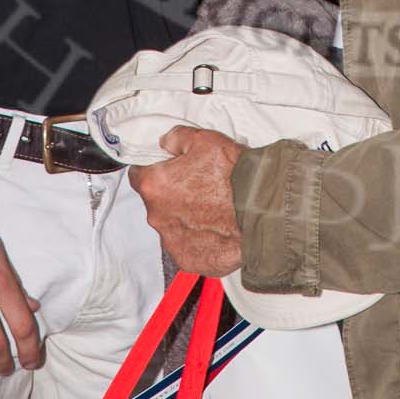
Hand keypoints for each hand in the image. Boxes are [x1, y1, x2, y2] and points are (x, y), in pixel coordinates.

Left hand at [129, 126, 244, 277]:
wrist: (260, 210)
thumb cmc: (233, 175)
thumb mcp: (204, 140)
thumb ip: (176, 139)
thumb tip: (166, 142)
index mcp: (155, 186)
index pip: (139, 176)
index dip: (154, 170)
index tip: (169, 170)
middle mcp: (158, 216)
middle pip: (157, 203)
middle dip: (174, 196)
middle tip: (201, 188)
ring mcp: (172, 242)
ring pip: (172, 227)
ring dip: (186, 219)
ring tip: (214, 211)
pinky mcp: (188, 260)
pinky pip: (188, 247)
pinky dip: (199, 240)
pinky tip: (218, 229)